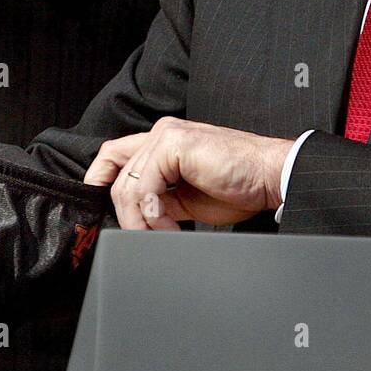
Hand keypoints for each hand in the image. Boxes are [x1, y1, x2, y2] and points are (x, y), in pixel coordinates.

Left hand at [84, 117, 292, 229]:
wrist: (271, 177)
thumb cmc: (240, 186)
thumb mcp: (188, 200)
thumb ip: (160, 201)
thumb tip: (137, 219)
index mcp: (165, 143)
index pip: (115, 155)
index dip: (98, 179)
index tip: (99, 211)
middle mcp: (162, 133)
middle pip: (117, 175)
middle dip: (124, 214)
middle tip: (144, 237)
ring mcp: (167, 135)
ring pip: (127, 185)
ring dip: (140, 220)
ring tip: (164, 233)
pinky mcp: (174, 144)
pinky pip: (144, 188)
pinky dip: (151, 214)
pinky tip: (170, 225)